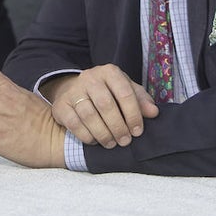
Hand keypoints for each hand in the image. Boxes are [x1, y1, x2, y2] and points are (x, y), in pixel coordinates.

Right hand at [40, 64, 158, 147]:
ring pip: (89, 115)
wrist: (75, 90)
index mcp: (109, 72)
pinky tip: (95, 141)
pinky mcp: (61, 105)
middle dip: (118, 126)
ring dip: (103, 133)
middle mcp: (89, 77)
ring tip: (111, 144)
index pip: (124, 92)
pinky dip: (86, 136)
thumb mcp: (126, 91)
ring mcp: (73, 90)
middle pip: (105, 104)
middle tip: (125, 141)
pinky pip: (74, 123)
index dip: (133, 114)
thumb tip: (154, 112)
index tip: (137, 132)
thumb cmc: (108, 93)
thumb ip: (141, 100)